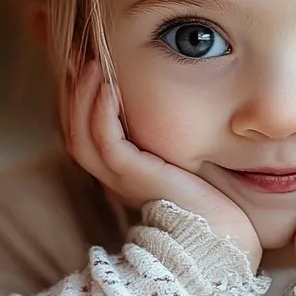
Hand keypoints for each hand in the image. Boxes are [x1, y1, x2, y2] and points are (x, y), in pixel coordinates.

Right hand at [64, 61, 261, 267]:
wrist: (222, 242)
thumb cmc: (213, 204)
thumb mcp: (186, 163)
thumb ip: (172, 141)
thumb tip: (179, 105)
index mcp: (123, 174)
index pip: (85, 132)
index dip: (80, 99)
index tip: (88, 63)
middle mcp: (114, 177)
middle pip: (73, 130)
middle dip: (73, 90)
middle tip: (80, 53)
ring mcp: (121, 178)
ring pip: (81, 134)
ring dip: (82, 95)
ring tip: (90, 62)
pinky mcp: (133, 177)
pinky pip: (106, 141)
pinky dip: (102, 112)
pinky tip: (108, 87)